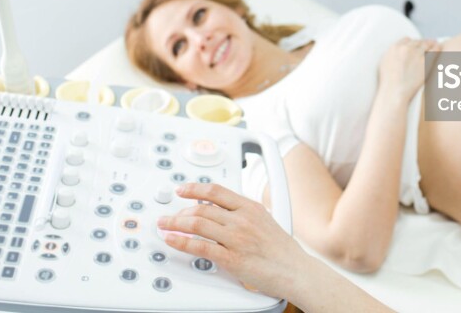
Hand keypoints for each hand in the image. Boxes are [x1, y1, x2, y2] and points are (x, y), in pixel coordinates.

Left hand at [157, 183, 311, 298]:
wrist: (295, 270)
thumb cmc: (282, 250)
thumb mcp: (264, 220)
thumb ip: (243, 213)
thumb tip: (221, 211)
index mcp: (250, 207)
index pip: (216, 191)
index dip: (194, 188)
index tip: (182, 190)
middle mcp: (242, 219)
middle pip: (202, 207)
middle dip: (180, 211)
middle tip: (169, 216)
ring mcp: (236, 238)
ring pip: (197, 223)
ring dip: (175, 223)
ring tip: (165, 225)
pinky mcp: (231, 258)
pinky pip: (199, 247)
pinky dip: (181, 242)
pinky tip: (172, 240)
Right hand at [378, 37, 439, 104]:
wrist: (394, 90)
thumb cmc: (388, 81)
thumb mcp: (384, 62)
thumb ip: (392, 54)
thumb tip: (398, 52)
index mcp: (395, 47)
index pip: (406, 40)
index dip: (411, 43)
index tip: (414, 46)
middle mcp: (406, 48)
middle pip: (417, 41)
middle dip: (422, 43)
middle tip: (427, 43)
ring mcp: (416, 54)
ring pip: (426, 43)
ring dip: (430, 43)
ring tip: (434, 43)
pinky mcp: (426, 61)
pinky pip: (434, 50)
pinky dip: (436, 47)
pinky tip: (438, 47)